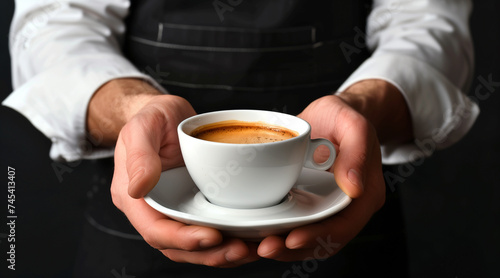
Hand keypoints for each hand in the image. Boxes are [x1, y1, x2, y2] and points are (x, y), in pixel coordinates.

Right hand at [109, 94, 259, 266]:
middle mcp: (155, 210)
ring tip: (251, 249)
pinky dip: (229, 238)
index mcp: (135, 198)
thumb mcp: (142, 126)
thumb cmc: (152, 117)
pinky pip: (210, 228)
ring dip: (223, 253)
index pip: (156, 230)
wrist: (167, 114)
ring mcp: (176, 210)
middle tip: (241, 249)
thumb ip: (139, 155)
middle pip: (179, 247)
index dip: (183, 240)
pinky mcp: (195, 206)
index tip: (212, 237)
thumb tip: (138, 188)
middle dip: (209, 254)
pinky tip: (252, 236)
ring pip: (196, 246)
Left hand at [256, 80, 411, 260]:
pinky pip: (298, 226)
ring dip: (284, 248)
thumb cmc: (341, 117)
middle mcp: (349, 207)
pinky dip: (280, 234)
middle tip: (265, 247)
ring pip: (310, 240)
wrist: (330, 117)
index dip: (319, 236)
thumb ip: (357, 152)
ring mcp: (328, 208)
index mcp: (366, 193)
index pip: (344, 225)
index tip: (292, 238)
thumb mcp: (352, 124)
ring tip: (257, 247)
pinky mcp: (311, 205)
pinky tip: (258, 235)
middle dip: (294, 249)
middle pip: (325, 240)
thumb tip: (353, 188)